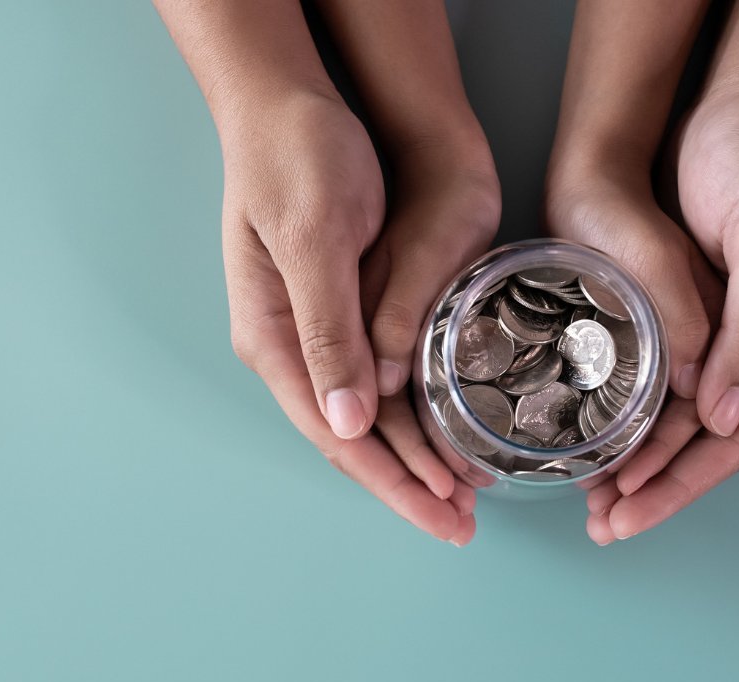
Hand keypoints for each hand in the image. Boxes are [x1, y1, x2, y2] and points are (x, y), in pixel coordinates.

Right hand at [221, 89, 494, 543]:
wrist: (289, 98)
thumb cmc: (296, 158)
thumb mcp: (314, 239)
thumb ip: (328, 332)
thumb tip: (349, 422)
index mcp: (273, 336)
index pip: (336, 433)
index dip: (390, 481)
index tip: (439, 518)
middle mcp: (290, 342)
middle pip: (352, 435)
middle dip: (405, 484)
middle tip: (461, 525)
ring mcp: (315, 325)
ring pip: (370, 412)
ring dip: (415, 453)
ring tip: (465, 491)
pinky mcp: (343, 302)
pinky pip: (380, 374)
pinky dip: (415, 409)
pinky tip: (446, 427)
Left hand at [586, 89, 738, 542]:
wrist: (737, 101)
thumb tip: (726, 416)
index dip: (689, 477)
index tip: (636, 511)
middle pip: (704, 438)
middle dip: (657, 486)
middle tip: (604, 526)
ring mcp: (717, 328)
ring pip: (673, 414)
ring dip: (634, 458)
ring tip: (590, 500)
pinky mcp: (679, 308)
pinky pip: (650, 376)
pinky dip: (622, 411)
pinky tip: (589, 435)